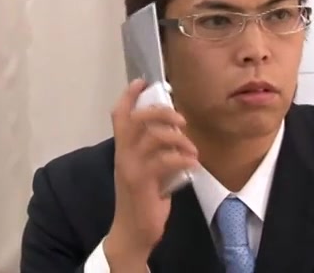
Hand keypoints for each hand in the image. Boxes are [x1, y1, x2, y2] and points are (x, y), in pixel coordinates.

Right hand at [104, 79, 198, 269]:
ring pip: (153, 137)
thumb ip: (156, 152)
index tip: (142, 81)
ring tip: (193, 149)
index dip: (128, 96)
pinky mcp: (142, 182)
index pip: (119, 116)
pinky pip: (165, 161)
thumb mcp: (149, 170)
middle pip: (137, 119)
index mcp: (123, 150)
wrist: (133, 232)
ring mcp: (131, 168)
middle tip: (182, 119)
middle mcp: (123, 155)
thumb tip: (177, 133)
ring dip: (179, 138)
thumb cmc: (143, 199)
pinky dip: (183, 158)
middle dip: (161, 111)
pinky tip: (194, 164)